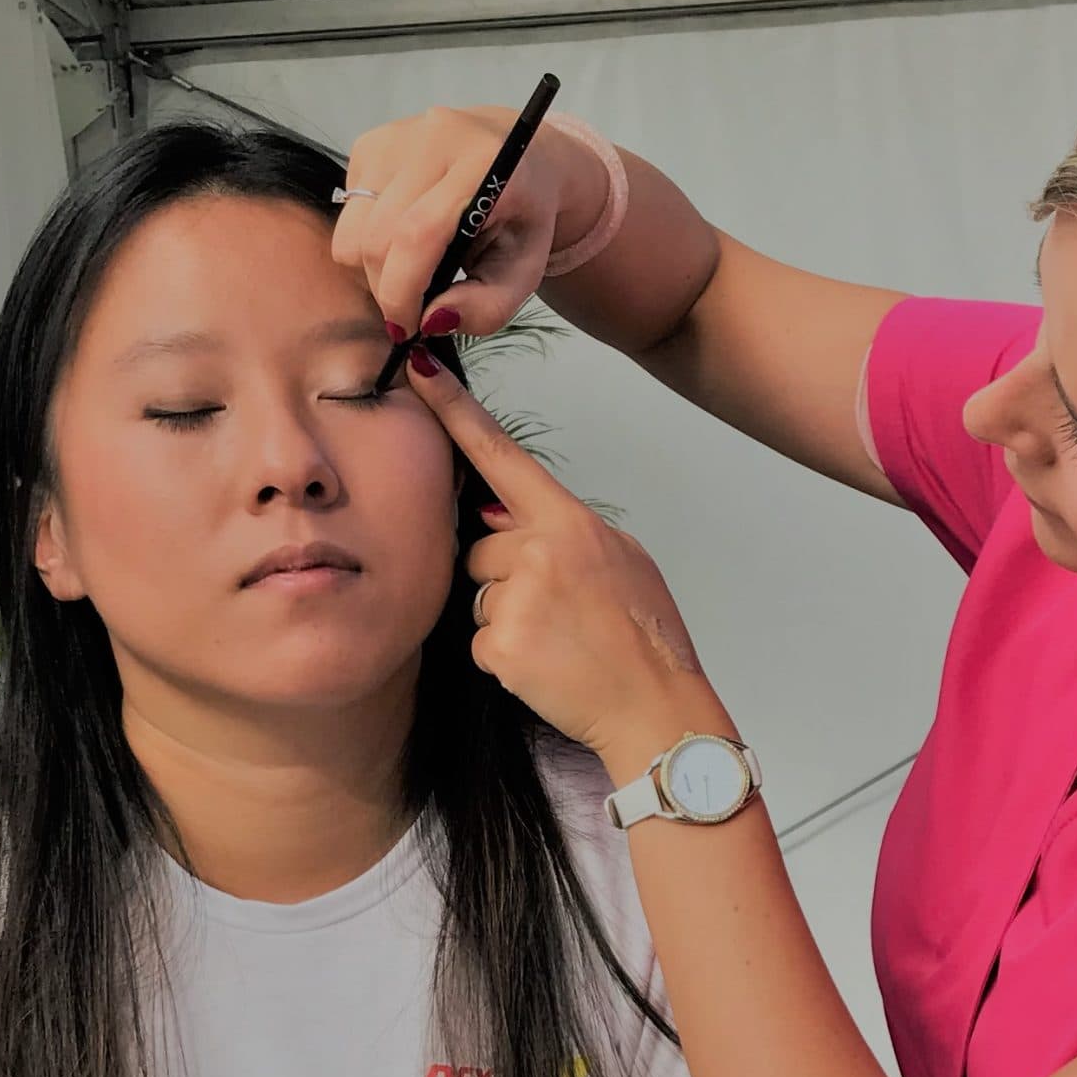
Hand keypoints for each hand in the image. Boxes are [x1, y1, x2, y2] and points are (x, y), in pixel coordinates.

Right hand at [335, 106, 610, 339]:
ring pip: (353, 228)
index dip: (403, 292)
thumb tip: (432, 320)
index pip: (418, 234)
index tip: (408, 328)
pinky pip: (348, 212)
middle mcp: (433, 137)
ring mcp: (396, 135)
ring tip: (408, 276)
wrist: (518, 158)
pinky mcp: (370, 143)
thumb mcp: (524, 273)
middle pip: (378, 235)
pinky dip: (366, 241)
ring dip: (371, 270)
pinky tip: (401, 239)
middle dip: (386, 290)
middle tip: (409, 312)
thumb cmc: (522, 220)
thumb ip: (488, 307)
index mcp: (482, 165)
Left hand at [402, 353, 734, 779]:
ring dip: (508, 621)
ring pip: (479, 598)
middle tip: (560, 615)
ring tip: (560, 644)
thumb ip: (565, 532)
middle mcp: (540, 551)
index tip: (419, 368)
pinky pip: (482, 643)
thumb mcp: (622, 561)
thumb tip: (507, 521)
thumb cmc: (646, 638)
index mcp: (572, 522)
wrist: (656, 708)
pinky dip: (507, 660)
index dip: (455, 411)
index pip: (502, 456)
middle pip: (481, 550)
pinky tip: (547, 669)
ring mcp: (519, 598)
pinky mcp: (501, 645)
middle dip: (505, 580)